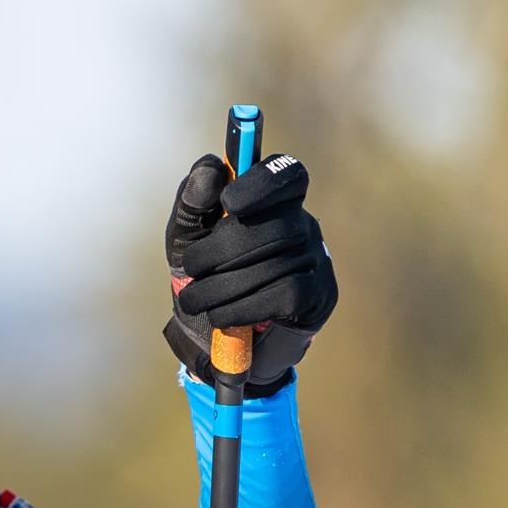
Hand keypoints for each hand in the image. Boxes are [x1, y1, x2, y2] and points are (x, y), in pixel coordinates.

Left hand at [162, 151, 337, 395]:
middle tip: (190, 270)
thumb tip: (211, 171)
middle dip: (219, 251)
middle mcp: (303, 224)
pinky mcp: (320, 295)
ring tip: (194, 300)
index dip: (261, 183)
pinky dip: (244, 307)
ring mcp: (316, 259)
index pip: (286, 174)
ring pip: (274, 263)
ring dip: (221, 287)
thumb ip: (192, 203)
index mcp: (274, 201)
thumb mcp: (187, 238)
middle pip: (273, 225)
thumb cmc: (205, 275)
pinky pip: (286, 293)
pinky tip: (222, 316)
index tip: (228, 203)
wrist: (215, 336)